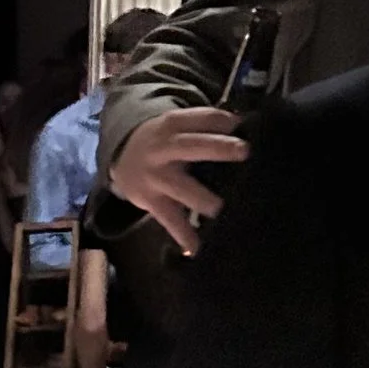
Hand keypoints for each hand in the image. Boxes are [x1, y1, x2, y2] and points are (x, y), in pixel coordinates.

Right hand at [110, 109, 250, 252]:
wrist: (120, 157)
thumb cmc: (166, 140)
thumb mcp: (179, 125)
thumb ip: (207, 125)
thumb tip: (248, 124)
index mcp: (173, 124)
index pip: (202, 118)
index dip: (225, 121)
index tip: (247, 124)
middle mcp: (164, 149)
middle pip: (192, 146)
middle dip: (218, 148)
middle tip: (245, 151)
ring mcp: (156, 177)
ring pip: (182, 188)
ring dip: (204, 199)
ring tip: (225, 209)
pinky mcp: (151, 202)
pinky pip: (170, 220)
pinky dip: (184, 236)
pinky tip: (198, 249)